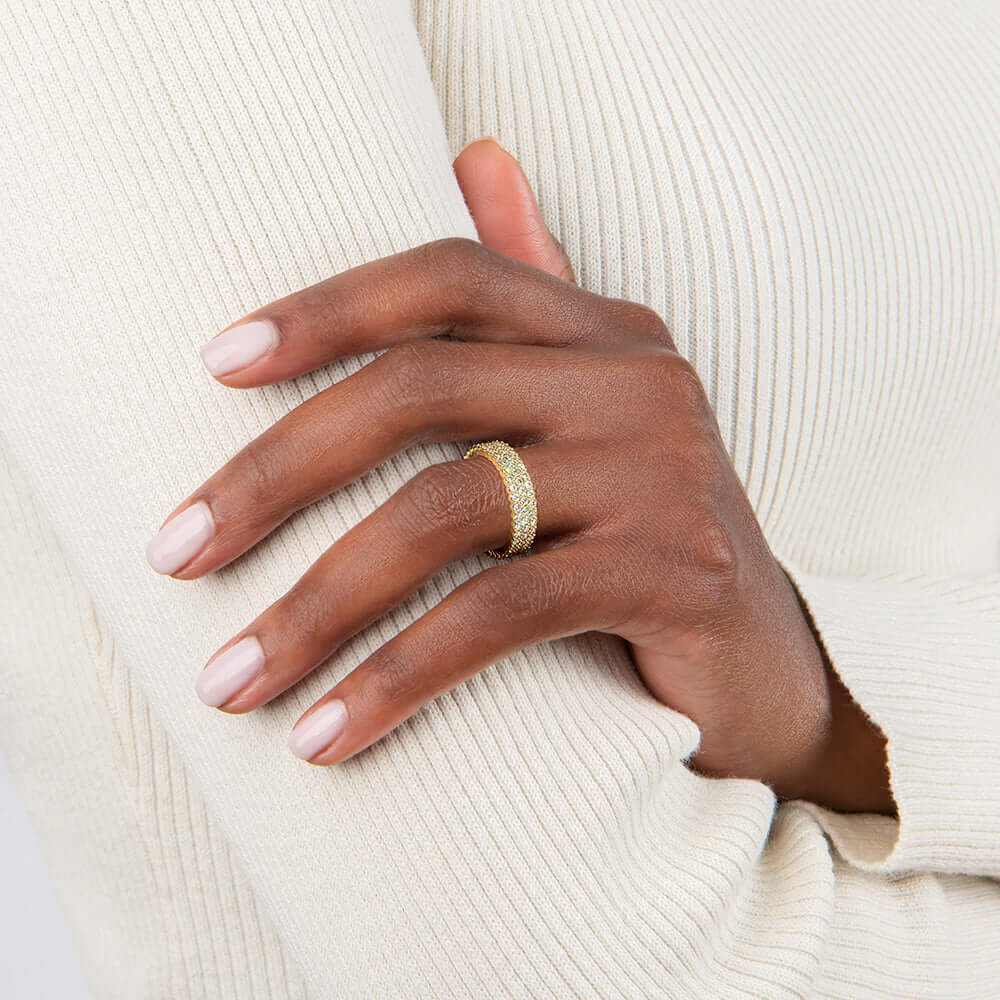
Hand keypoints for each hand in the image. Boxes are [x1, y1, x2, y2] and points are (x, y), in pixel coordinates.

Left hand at [145, 139, 893, 815]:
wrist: (764, 668)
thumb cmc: (644, 542)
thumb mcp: (589, 415)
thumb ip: (535, 297)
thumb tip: (477, 151)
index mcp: (607, 334)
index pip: (448, 279)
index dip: (325, 309)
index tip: (213, 366)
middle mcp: (642, 382)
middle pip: (421, 389)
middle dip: (277, 472)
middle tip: (177, 553)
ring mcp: (665, 474)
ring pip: (445, 510)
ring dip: (317, 603)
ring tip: (229, 677)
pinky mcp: (675, 573)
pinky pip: (500, 612)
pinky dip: (398, 675)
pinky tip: (326, 733)